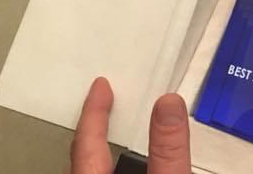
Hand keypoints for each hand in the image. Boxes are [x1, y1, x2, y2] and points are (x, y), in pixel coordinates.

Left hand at [71, 77, 191, 173]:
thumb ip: (169, 148)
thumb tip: (168, 104)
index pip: (87, 139)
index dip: (95, 110)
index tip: (100, 86)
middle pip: (84, 154)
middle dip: (95, 127)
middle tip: (101, 103)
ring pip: (92, 169)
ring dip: (104, 150)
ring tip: (113, 134)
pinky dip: (112, 166)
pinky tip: (126, 167)